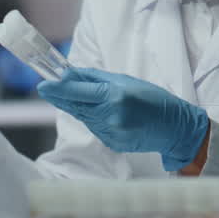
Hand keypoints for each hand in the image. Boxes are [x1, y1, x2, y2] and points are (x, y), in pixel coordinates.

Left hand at [37, 67, 208, 171]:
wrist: (174, 128)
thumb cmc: (154, 99)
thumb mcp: (126, 81)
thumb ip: (97, 78)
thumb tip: (72, 74)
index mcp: (115, 95)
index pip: (79, 92)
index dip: (59, 89)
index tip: (44, 84)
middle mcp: (110, 115)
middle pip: (76, 105)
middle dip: (60, 97)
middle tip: (45, 88)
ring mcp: (110, 132)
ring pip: (84, 117)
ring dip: (78, 107)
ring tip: (80, 97)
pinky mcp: (112, 143)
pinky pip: (94, 127)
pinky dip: (93, 118)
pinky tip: (103, 113)